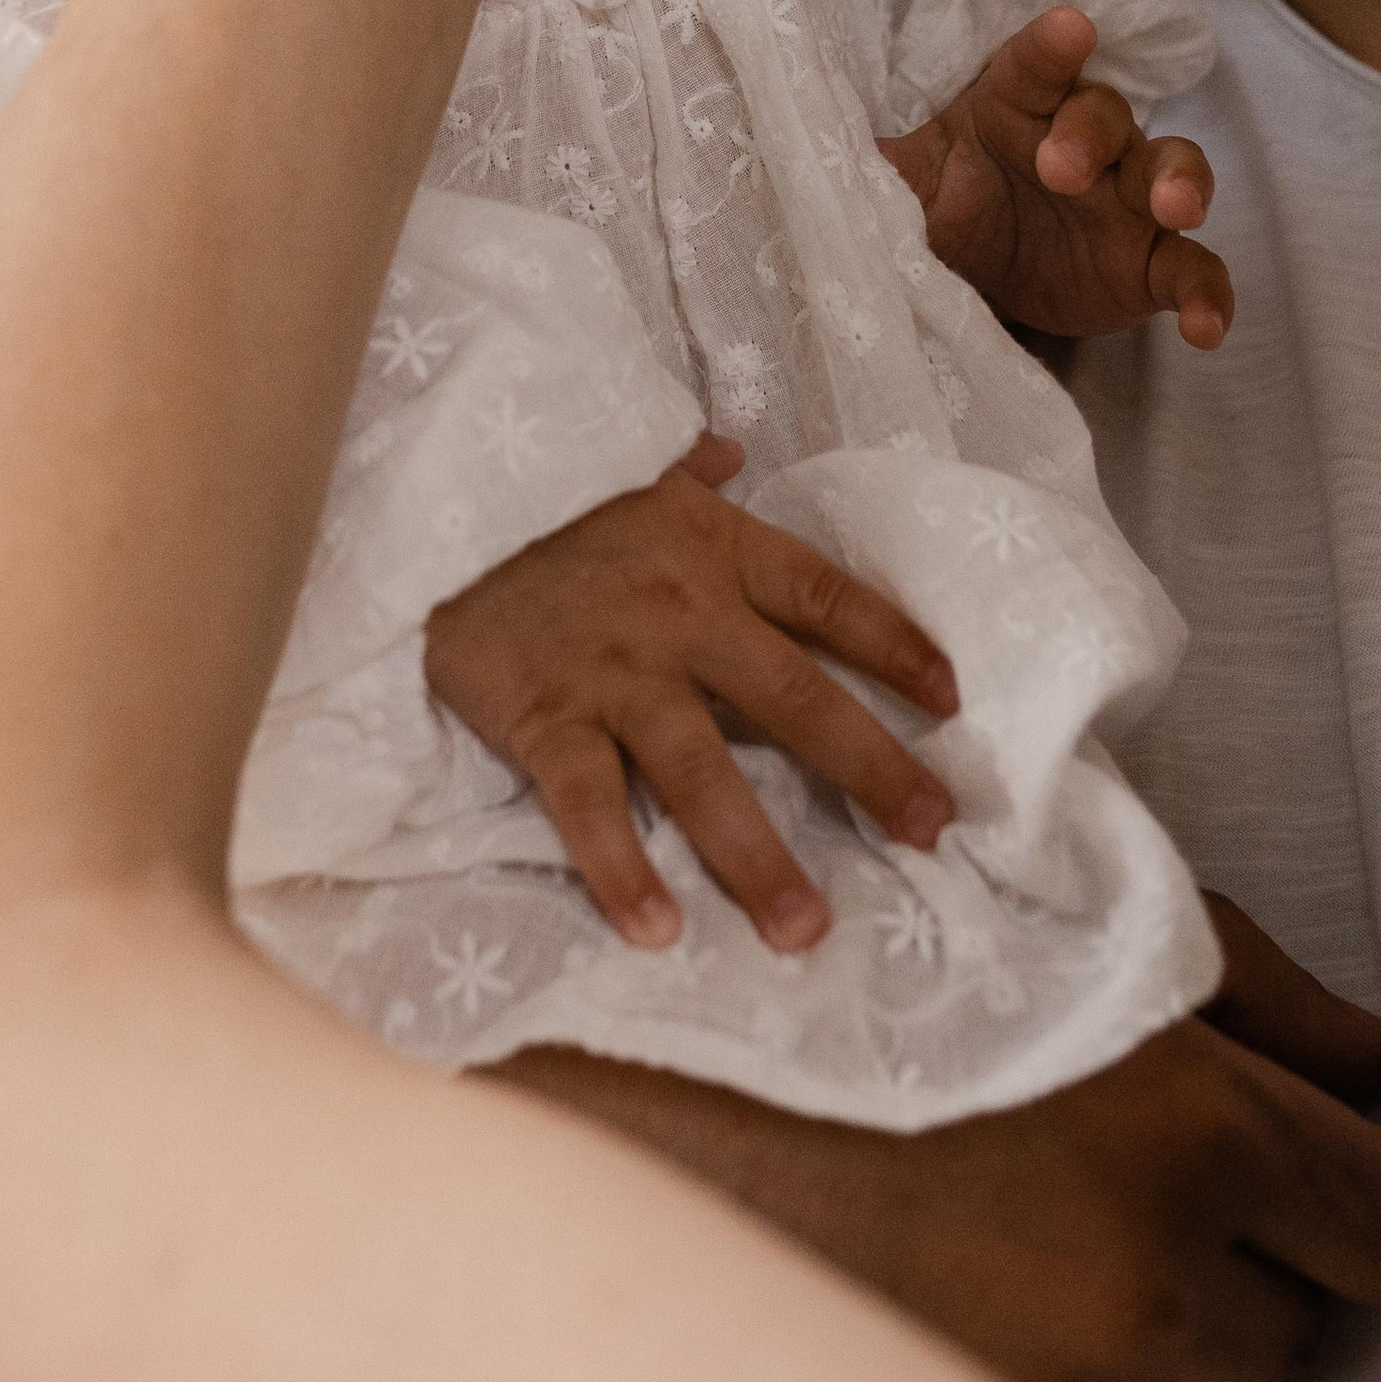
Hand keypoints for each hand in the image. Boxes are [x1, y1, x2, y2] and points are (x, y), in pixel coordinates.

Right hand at [424, 436, 962, 952]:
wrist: (427, 505)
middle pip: (794, 697)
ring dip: (757, 856)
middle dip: (870, 768)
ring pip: (703, 771)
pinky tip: (656, 930)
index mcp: (713, 550)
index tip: (953, 699)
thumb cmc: (538, 502)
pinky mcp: (545, 716)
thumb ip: (686, 474)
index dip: (894, 644)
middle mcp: (680, 614)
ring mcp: (615, 672)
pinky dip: (621, 869)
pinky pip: (590, 804)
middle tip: (930, 832)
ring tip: (805, 929)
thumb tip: (728, 451)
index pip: (824, 598)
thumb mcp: (625, 473)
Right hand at [493, 892, 1380, 1381]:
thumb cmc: (855, 965)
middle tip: (1123, 1195)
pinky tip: (959, 1297)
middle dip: (1238, 1268)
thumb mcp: (1062, 923)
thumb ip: (1250, 988)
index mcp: (1191, 1120)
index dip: (1359, 1210)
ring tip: (1013, 1234)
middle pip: (1297, 1323)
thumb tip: (1375, 1063)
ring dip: (1140, 1340)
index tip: (1324, 1202)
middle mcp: (1145, 1271)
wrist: (634, 1069)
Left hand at [880, 3, 1233, 348]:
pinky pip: (1194, 270)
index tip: (1068, 28)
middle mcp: (1080, 140)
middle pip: (1105, 113)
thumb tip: (789, 137)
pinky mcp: (1149, 266)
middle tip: (1061, 169)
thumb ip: (864, 164)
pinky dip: (1209, 295)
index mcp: (1011, 105)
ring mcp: (1124, 202)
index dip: (1050, 47)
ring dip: (1182, 183)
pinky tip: (1205, 331)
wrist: (970, 280)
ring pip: (1173, 169)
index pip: (1032, 64)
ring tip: (1177, 210)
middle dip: (1090, 133)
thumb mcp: (897, 186)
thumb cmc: (937, 206)